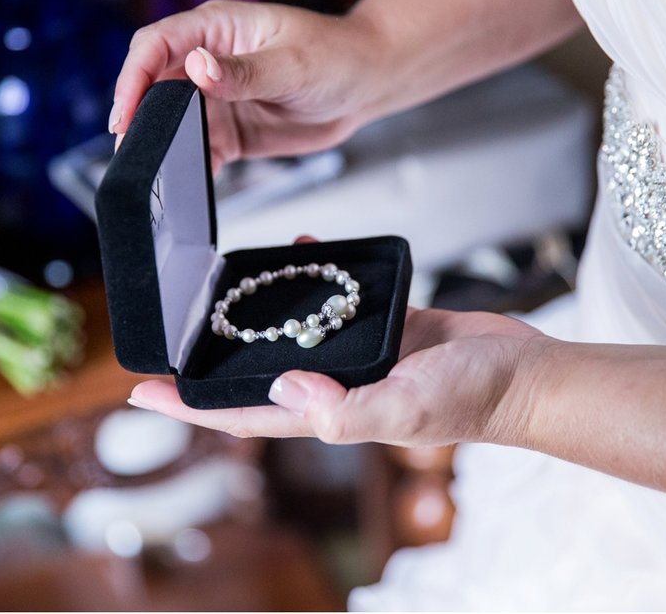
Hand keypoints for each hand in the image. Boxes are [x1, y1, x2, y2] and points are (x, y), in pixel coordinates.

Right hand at [109, 0, 382, 169]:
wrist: (366, 86)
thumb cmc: (337, 57)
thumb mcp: (292, 65)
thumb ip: (244, 72)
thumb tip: (197, 68)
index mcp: (218, 27)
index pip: (157, 45)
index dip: (134, 77)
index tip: (126, 112)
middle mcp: (209, 60)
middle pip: (153, 84)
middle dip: (137, 115)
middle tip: (129, 150)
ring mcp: (217, 97)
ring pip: (170, 120)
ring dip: (158, 143)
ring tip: (149, 171)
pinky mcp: (230, 130)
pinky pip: (198, 149)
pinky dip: (188, 165)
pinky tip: (184, 181)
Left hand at [128, 307, 547, 446]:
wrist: (521, 372)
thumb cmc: (472, 398)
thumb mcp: (405, 408)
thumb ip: (343, 408)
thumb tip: (283, 386)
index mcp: (327, 410)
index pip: (243, 412)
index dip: (191, 406)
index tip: (143, 390)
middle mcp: (332, 385)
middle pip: (255, 375)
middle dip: (211, 360)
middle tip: (170, 332)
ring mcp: (356, 355)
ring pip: (292, 333)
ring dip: (259, 313)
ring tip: (224, 284)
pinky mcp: (382, 327)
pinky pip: (333, 302)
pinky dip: (314, 279)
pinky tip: (304, 251)